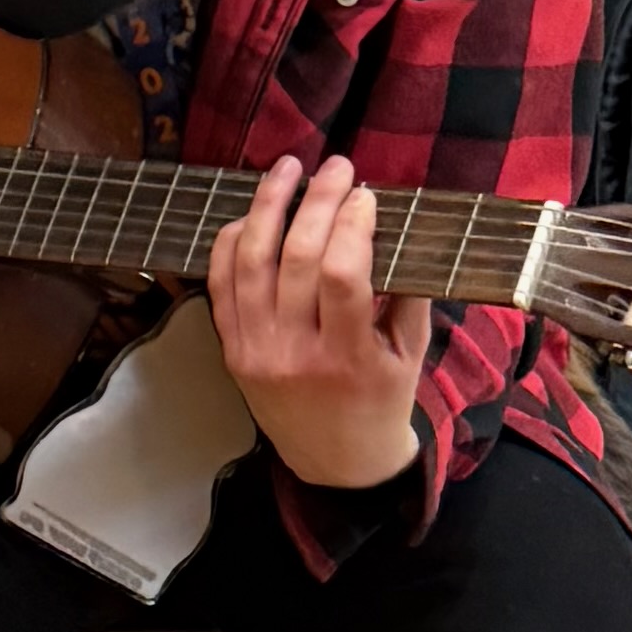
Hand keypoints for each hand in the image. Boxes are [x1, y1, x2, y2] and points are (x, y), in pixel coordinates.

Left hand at [206, 154, 432, 492]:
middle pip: (295, 258)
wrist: (335, 464)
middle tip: (336, 167)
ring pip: (250, 263)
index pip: (341, 275)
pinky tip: (252, 213)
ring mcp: (256, 352)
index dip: (351, 225)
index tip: (367, 196)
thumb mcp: (410, 356)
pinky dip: (232, 242)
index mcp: (347, 359)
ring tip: (288, 169)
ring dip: (268, 206)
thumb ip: (409, 296)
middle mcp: (294, 354)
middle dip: (316, 201)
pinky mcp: (231, 351)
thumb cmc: (380, 404)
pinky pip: (221, 285)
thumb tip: (399, 228)